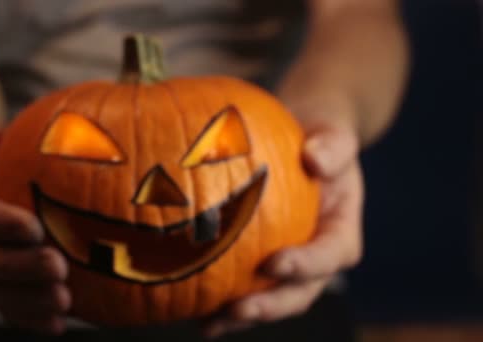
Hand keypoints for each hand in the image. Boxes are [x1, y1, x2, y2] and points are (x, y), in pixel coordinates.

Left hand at [203, 110, 363, 337]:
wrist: (305, 149)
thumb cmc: (319, 141)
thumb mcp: (333, 135)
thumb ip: (333, 147)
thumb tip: (315, 158)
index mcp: (341, 233)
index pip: (330, 255)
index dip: (305, 265)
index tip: (274, 262)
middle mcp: (318, 259)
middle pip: (300, 292)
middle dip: (270, 306)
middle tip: (238, 309)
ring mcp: (291, 267)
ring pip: (271, 300)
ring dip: (242, 317)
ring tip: (211, 323)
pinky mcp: (265, 266)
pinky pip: (245, 287)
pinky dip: (222, 302)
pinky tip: (194, 310)